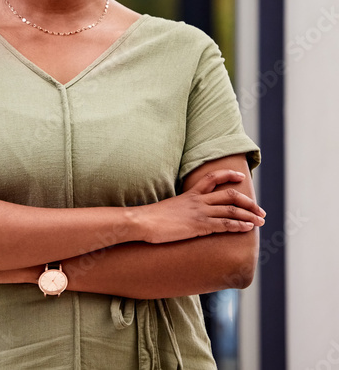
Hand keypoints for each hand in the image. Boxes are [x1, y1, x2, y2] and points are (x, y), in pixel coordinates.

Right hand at [138, 169, 265, 243]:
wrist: (142, 222)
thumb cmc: (151, 217)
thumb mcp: (168, 208)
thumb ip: (180, 208)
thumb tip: (183, 213)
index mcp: (190, 194)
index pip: (212, 178)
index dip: (228, 175)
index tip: (241, 176)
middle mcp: (197, 201)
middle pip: (229, 195)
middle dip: (248, 202)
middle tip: (260, 210)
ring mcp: (199, 212)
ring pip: (231, 210)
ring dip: (249, 215)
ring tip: (261, 221)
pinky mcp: (199, 225)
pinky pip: (225, 224)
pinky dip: (239, 225)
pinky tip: (248, 228)